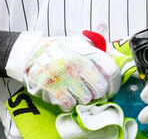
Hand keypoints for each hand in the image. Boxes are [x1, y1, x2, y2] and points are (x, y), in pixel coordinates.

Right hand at [5, 32, 120, 110]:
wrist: (31, 52)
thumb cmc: (58, 48)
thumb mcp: (79, 43)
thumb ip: (96, 51)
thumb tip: (116, 58)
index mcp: (85, 51)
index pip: (111, 70)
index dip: (115, 82)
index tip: (112, 87)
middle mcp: (77, 64)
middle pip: (100, 88)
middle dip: (99, 92)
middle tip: (94, 91)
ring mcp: (64, 77)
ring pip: (86, 99)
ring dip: (83, 97)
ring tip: (77, 90)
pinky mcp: (52, 89)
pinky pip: (69, 104)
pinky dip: (69, 102)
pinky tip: (66, 95)